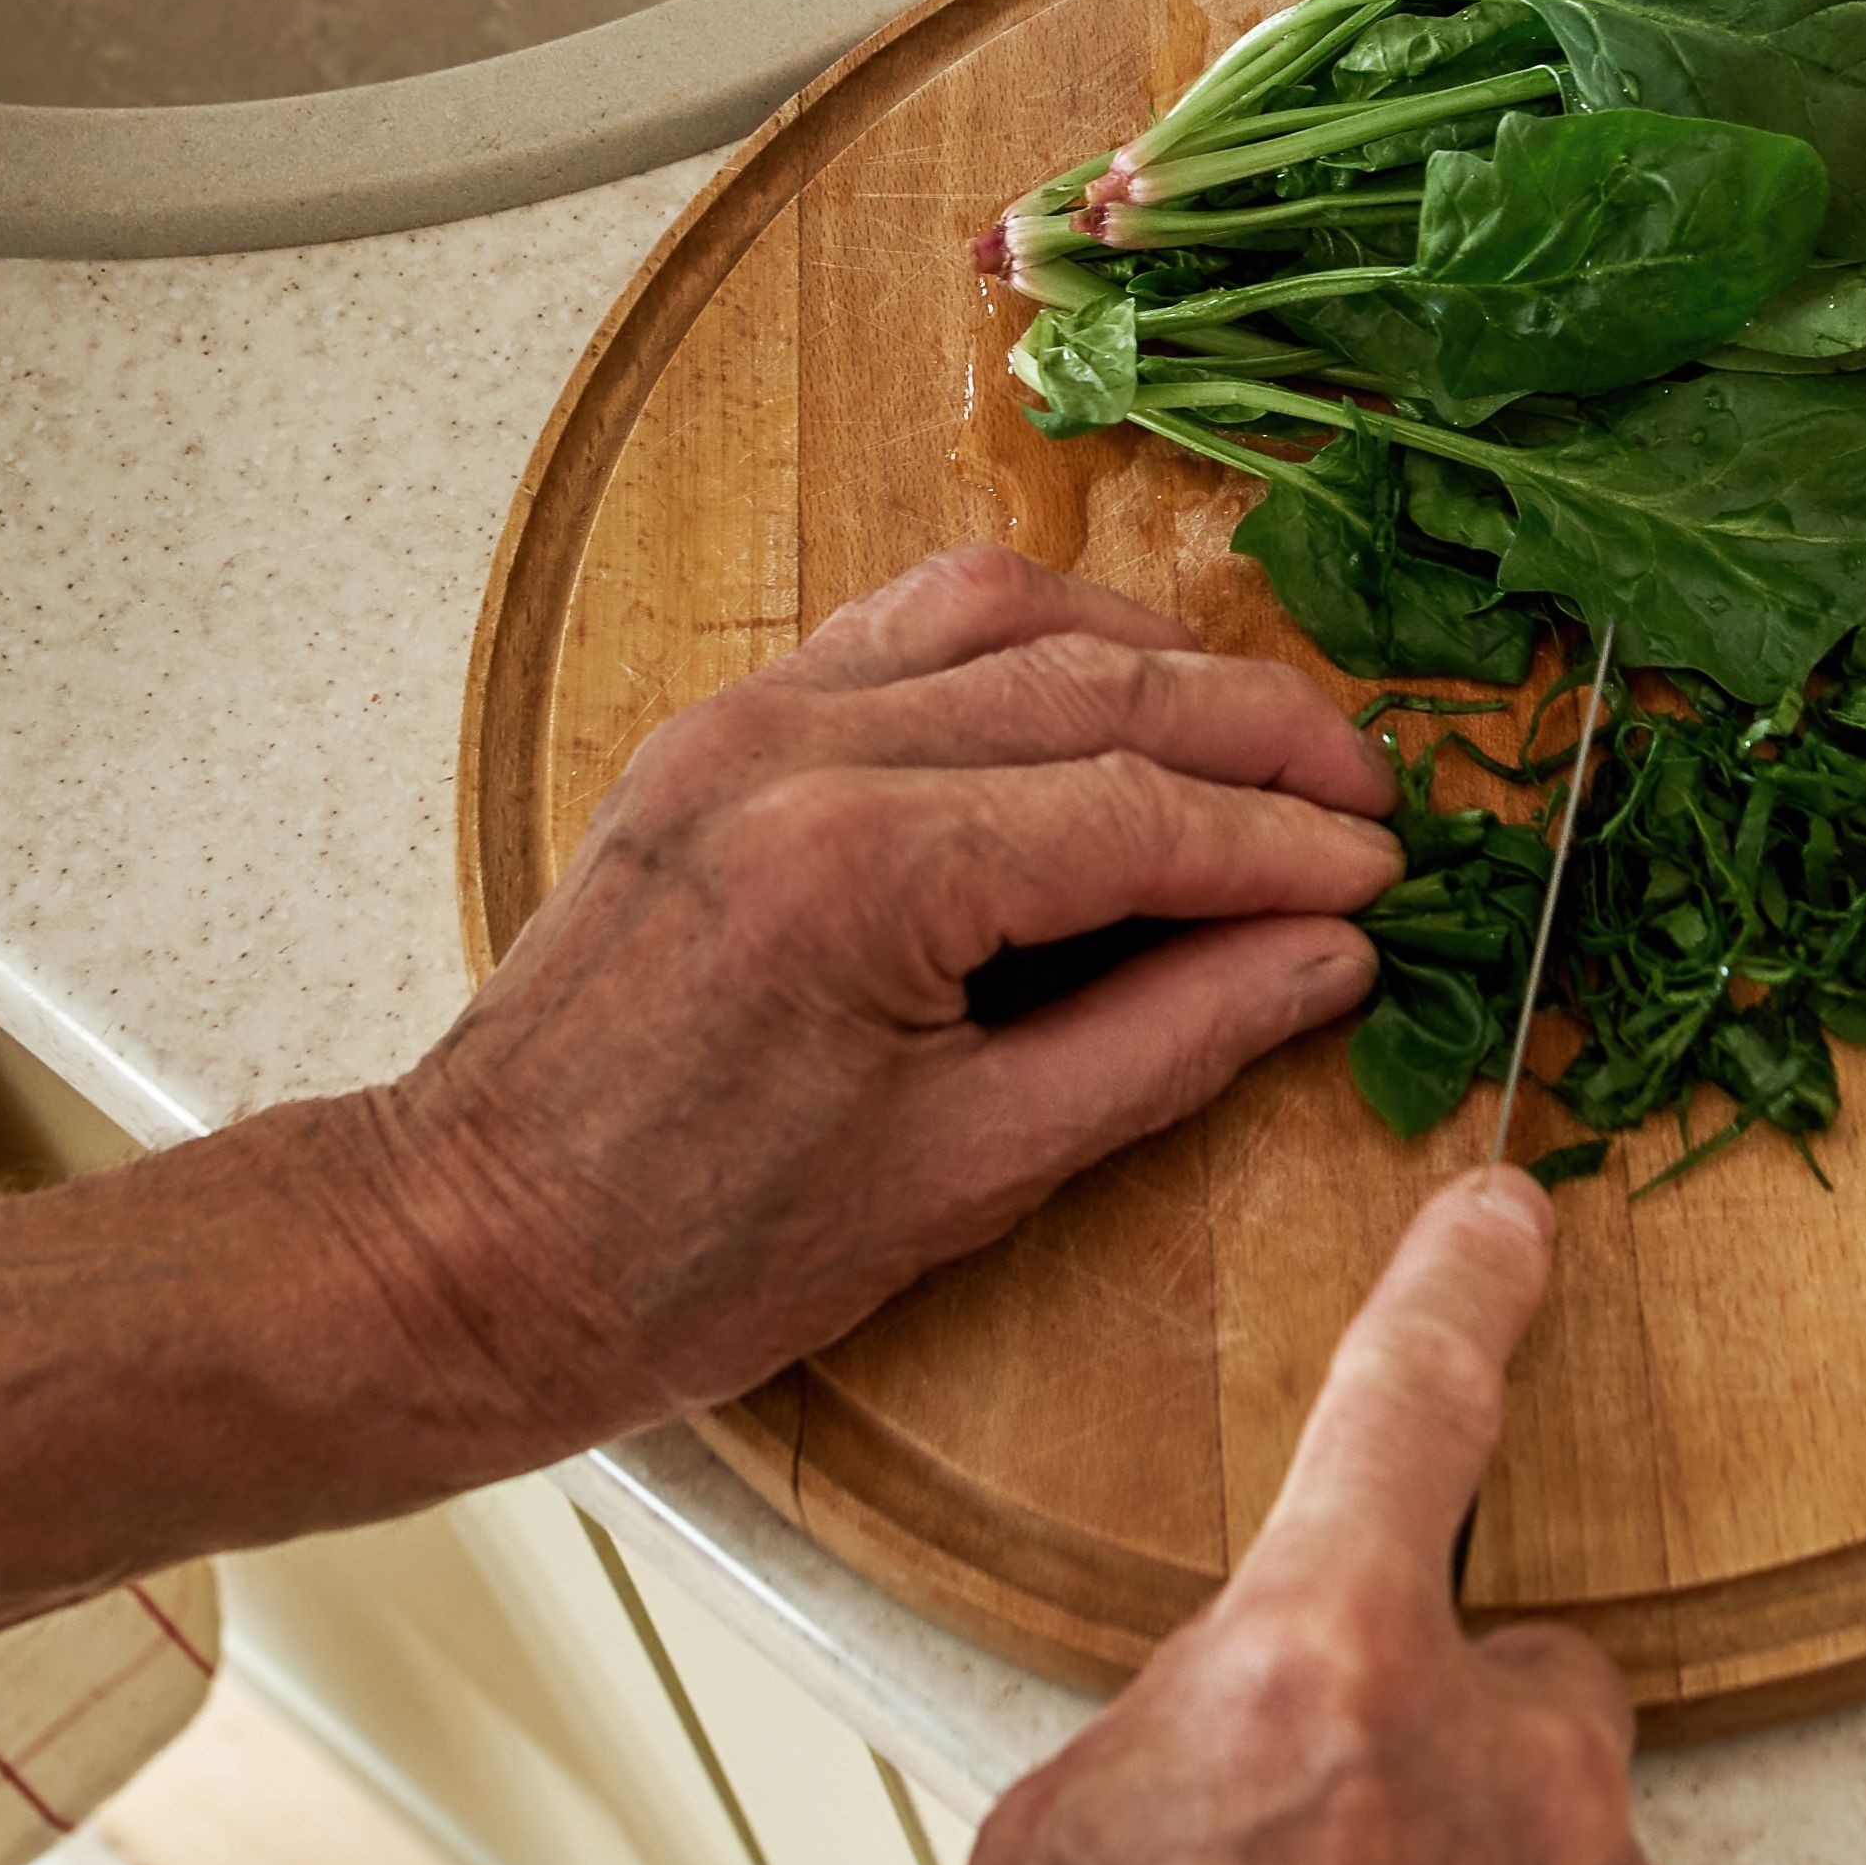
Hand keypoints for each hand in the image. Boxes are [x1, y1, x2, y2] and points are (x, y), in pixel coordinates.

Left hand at [364, 549, 1399, 1445]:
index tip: (1391, 877)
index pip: (1143, 814)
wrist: (475, 1248)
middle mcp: (805, 751)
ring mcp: (749, 720)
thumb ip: (1167, 1042)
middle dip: (1258, 734)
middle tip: (1372, 794)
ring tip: (1264, 735)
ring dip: (1153, 658)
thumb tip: (1327, 958)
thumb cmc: (700, 1251)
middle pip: (1096, 685)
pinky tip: (1107, 699)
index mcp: (867, 871)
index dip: (1288, 846)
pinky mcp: (719, 730)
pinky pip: (905, 632)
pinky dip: (1030, 644)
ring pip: (1002, 613)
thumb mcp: (971, 1172)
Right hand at [906, 1175, 1706, 1864]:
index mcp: (1311, 1674)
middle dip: (1414, 1739)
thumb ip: (1192, 1722)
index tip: (1510, 1214)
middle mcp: (1494, 1759)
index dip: (1462, 1290)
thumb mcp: (1052, 1863)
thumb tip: (1263, 1711)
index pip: (1410, 1407)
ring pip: (1550, 1818)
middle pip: (1496, 1663)